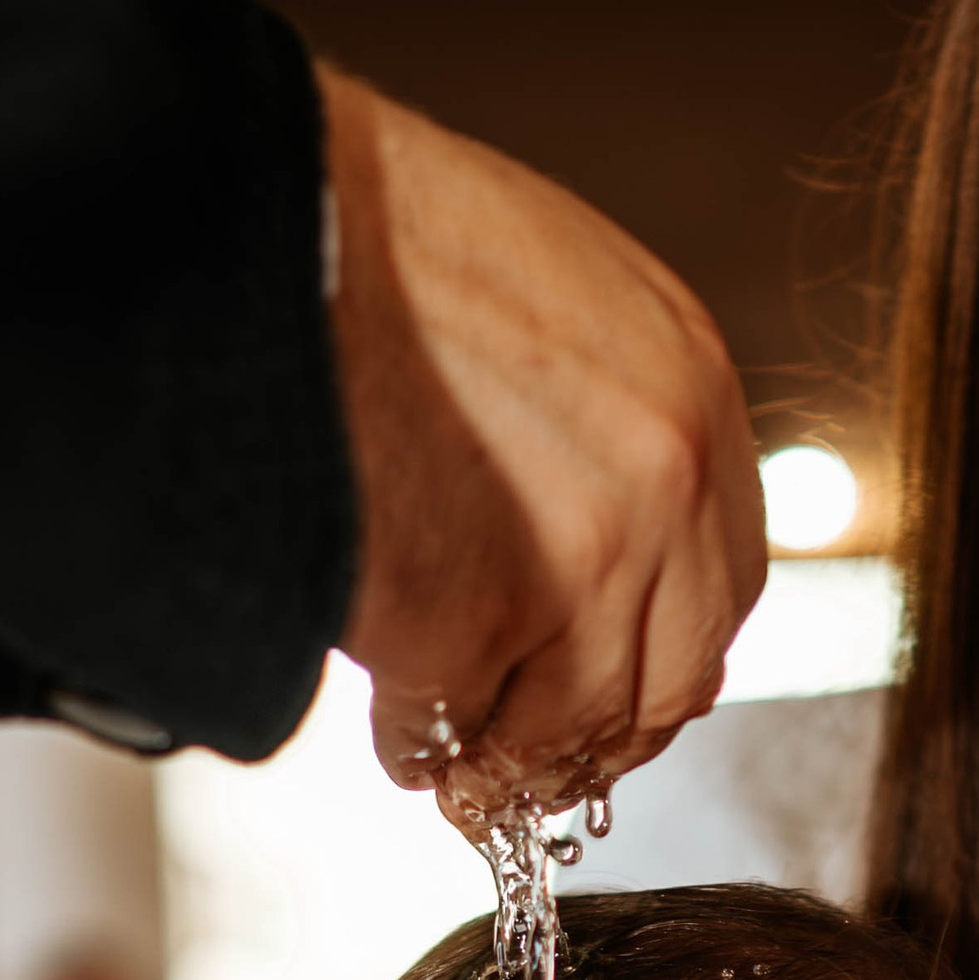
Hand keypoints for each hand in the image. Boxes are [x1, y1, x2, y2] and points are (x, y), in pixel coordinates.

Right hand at [322, 69, 766, 806]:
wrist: (256, 219)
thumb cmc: (368, 238)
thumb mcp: (548, 294)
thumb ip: (598, 414)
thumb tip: (584, 533)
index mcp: (690, 384)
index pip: (722, 583)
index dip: (659, 658)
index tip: (610, 693)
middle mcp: (664, 476)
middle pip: (670, 677)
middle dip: (600, 736)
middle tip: (537, 757)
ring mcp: (581, 554)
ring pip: (572, 722)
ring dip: (509, 756)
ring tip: (453, 760)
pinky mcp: (474, 609)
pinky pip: (459, 722)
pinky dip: (423, 745)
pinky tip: (398, 734)